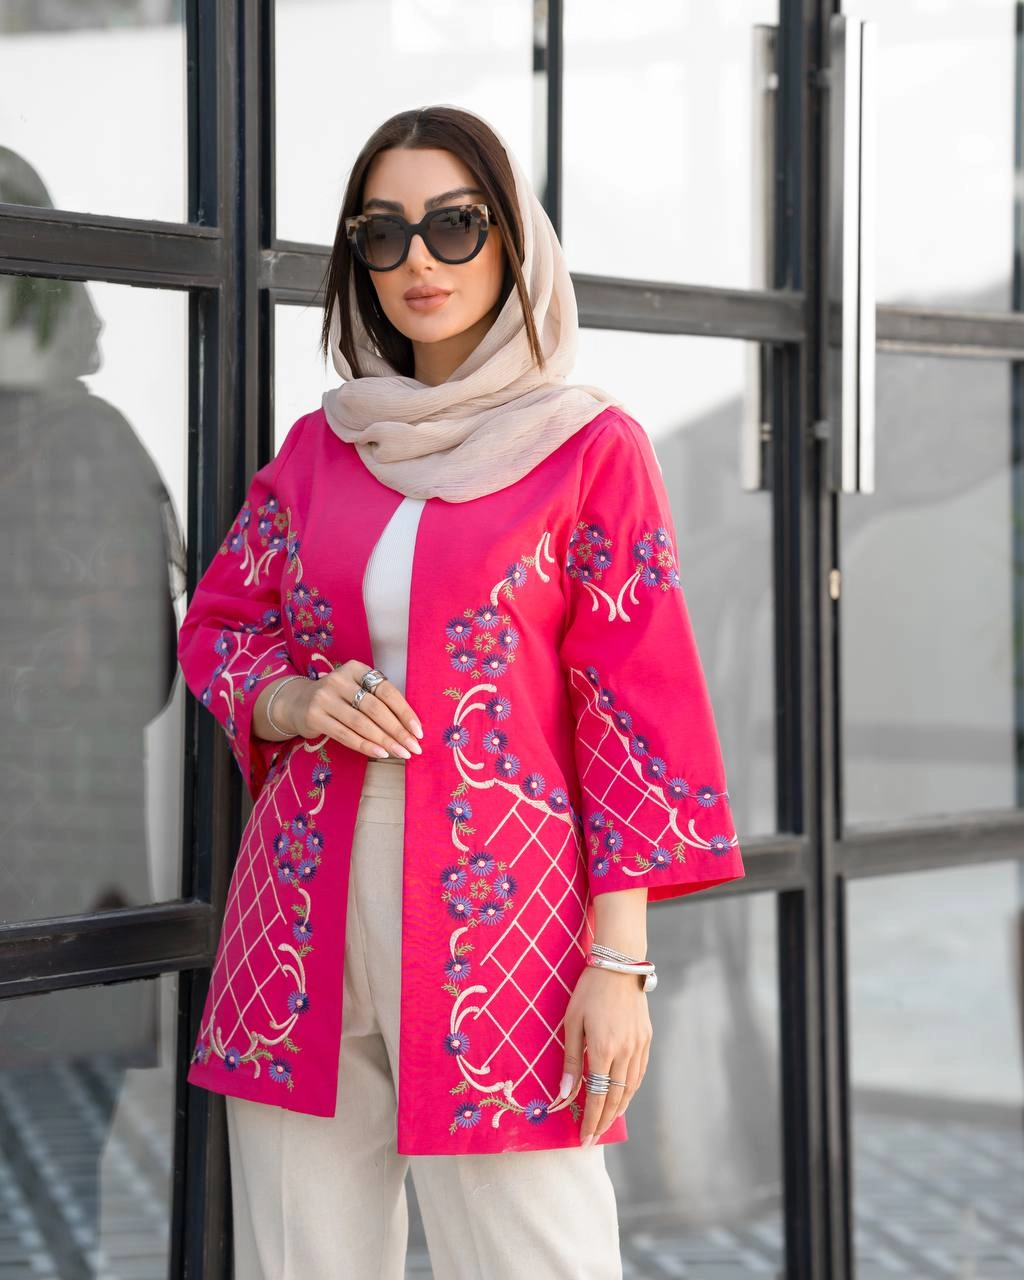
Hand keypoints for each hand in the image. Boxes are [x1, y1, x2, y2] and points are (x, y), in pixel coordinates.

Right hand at [257, 661, 423, 759]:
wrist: (297, 703)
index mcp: (356, 669)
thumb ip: (379, 701)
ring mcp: (324, 698)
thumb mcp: (356, 690)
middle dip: (397, 730)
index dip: (404, 711)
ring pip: (361, 723)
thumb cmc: (338, 699)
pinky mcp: (314, 716)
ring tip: (401, 753)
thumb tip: (410, 727)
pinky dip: (365, 746)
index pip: (386, 691)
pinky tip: (380, 754)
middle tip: (413, 747)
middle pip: (375, 708)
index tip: (418, 731)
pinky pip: (345, 734)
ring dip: (384, 741)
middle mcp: (339, 680)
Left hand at [559, 964, 652, 1146]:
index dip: (591, 1120)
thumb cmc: (589, 991)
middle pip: (615, 1098)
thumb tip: (565, 1094)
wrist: (619, 965)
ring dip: (618, 1109)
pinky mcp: (646, 1039)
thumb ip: (571, 1060)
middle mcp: (625, 1052)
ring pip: (630, 1088)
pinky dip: (630, 1090)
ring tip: (606, 1122)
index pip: (597, 1096)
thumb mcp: (572, 1023)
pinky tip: (622, 1096)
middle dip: (603, 1121)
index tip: (584, 1139)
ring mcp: (639, 1046)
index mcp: (603, 1050)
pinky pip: (639, 1073)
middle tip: (594, 1138)